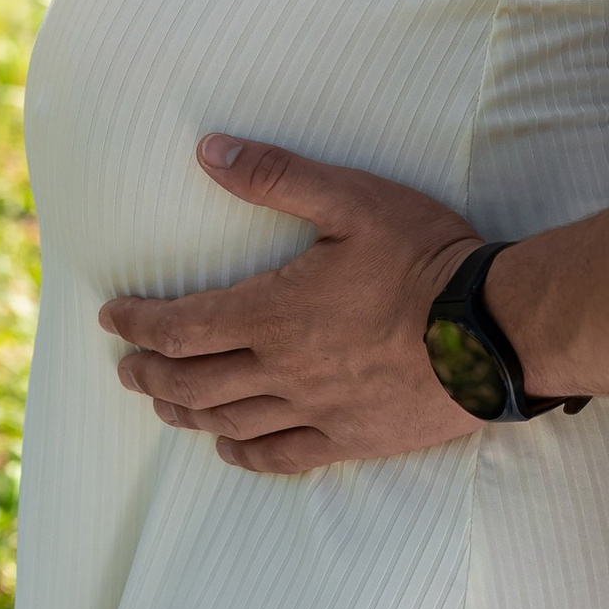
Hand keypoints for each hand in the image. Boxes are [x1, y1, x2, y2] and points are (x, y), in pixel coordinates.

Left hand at [98, 139, 486, 475]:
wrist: (494, 332)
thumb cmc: (426, 257)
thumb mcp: (352, 198)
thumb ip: (277, 175)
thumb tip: (208, 151)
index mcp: (276, 313)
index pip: (184, 325)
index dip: (141, 323)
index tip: (114, 317)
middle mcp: (285, 370)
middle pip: (195, 380)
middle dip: (151, 371)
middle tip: (125, 366)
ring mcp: (317, 411)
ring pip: (230, 422)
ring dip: (185, 411)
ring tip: (161, 402)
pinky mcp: (352, 439)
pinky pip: (283, 457)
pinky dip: (245, 455)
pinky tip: (228, 449)